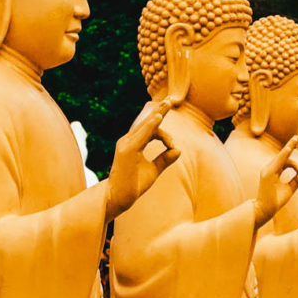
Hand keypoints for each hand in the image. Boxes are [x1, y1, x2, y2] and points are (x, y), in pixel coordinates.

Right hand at [104, 98, 180, 220]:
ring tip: (167, 104)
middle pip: (146, 123)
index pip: (150, 130)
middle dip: (159, 110)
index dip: (165, 136)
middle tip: (170, 99)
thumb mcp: (153, 170)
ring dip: (157, 114)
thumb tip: (178, 150)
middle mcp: (128, 141)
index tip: (173, 146)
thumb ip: (164, 159)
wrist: (120, 198)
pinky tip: (158, 118)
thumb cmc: (134, 185)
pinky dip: (150, 126)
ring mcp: (126, 145)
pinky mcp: (127, 151)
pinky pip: (140, 135)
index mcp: (133, 144)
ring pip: (144, 126)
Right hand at [253, 135, 297, 228]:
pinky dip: (283, 156)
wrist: (264, 211)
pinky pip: (277, 163)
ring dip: (292, 157)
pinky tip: (289, 149)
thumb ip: (297, 181)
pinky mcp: (267, 175)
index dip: (291, 150)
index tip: (297, 140)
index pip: (285, 159)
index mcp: (274, 171)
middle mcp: (269, 168)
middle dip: (291, 147)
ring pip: (283, 158)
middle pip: (284, 157)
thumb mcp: (289, 190)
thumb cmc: (275, 201)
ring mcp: (267, 171)